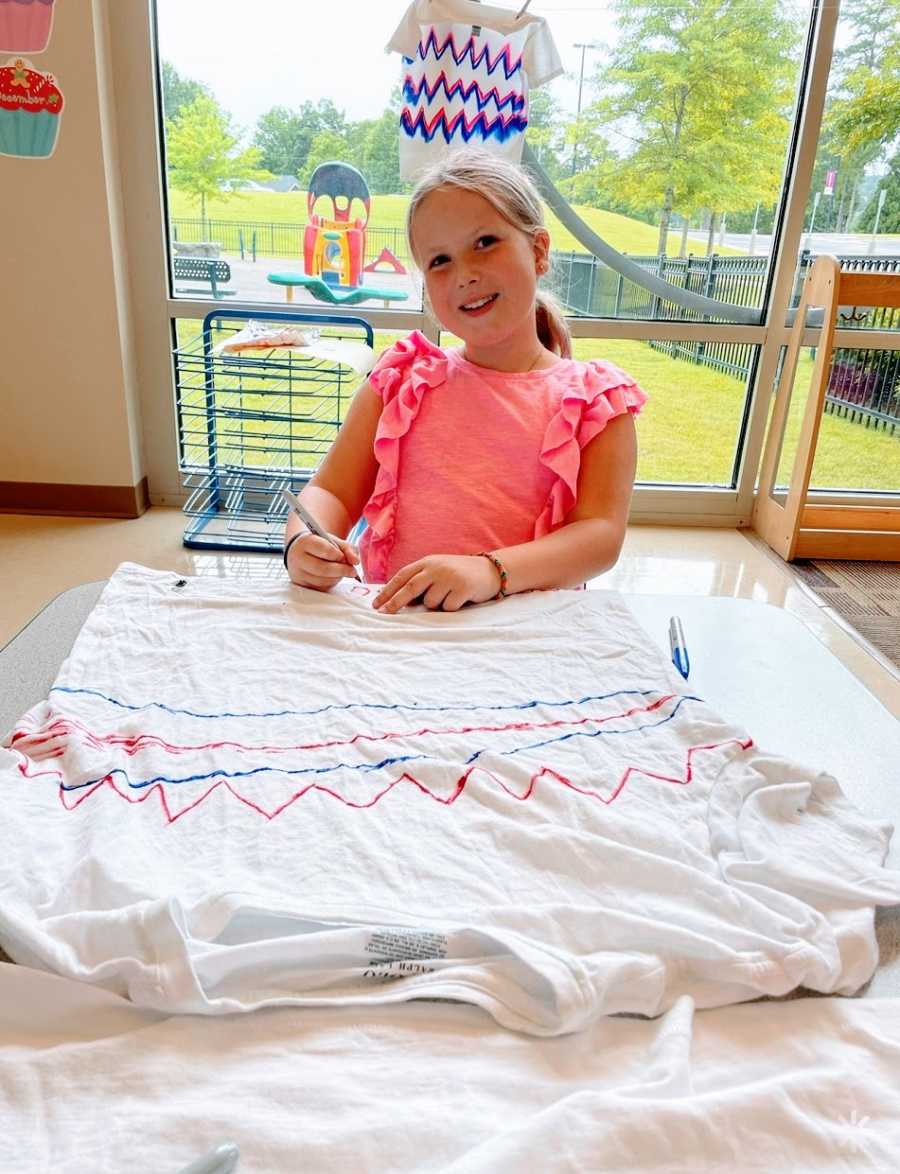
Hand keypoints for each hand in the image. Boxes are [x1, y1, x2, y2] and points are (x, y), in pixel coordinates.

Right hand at [285, 532, 359, 590]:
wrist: (300, 552)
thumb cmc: (319, 545)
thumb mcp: (332, 541)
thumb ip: (347, 548)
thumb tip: (356, 561)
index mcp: (305, 542)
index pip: (323, 549)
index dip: (337, 554)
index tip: (343, 556)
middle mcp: (298, 558)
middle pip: (322, 569)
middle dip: (341, 570)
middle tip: (352, 571)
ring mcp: (298, 574)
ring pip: (322, 581)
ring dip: (337, 577)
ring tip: (342, 571)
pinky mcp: (302, 585)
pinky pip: (320, 588)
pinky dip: (331, 583)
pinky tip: (333, 577)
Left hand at [373, 554, 500, 613]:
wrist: (490, 570)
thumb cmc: (459, 574)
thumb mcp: (437, 571)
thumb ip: (420, 581)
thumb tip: (398, 601)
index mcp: (427, 562)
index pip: (402, 576)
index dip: (388, 591)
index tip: (376, 604)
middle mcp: (437, 567)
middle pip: (410, 588)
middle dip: (395, 602)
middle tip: (383, 614)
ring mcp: (450, 577)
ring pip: (430, 602)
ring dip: (435, 605)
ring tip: (448, 596)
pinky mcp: (463, 588)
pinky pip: (447, 607)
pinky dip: (451, 607)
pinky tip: (460, 598)